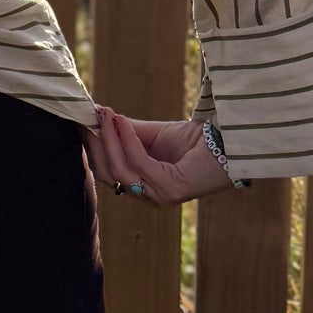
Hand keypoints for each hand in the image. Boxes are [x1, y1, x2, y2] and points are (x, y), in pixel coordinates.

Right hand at [86, 111, 231, 204]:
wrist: (228, 145)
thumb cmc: (195, 142)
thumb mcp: (153, 134)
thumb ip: (127, 132)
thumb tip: (99, 117)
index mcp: (141, 187)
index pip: (107, 172)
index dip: (93, 147)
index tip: (84, 121)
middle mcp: (147, 197)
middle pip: (108, 174)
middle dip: (96, 144)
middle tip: (89, 117)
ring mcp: (158, 197)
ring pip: (120, 170)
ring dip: (109, 140)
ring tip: (105, 115)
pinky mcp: (169, 190)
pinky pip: (139, 163)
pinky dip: (127, 141)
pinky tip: (122, 122)